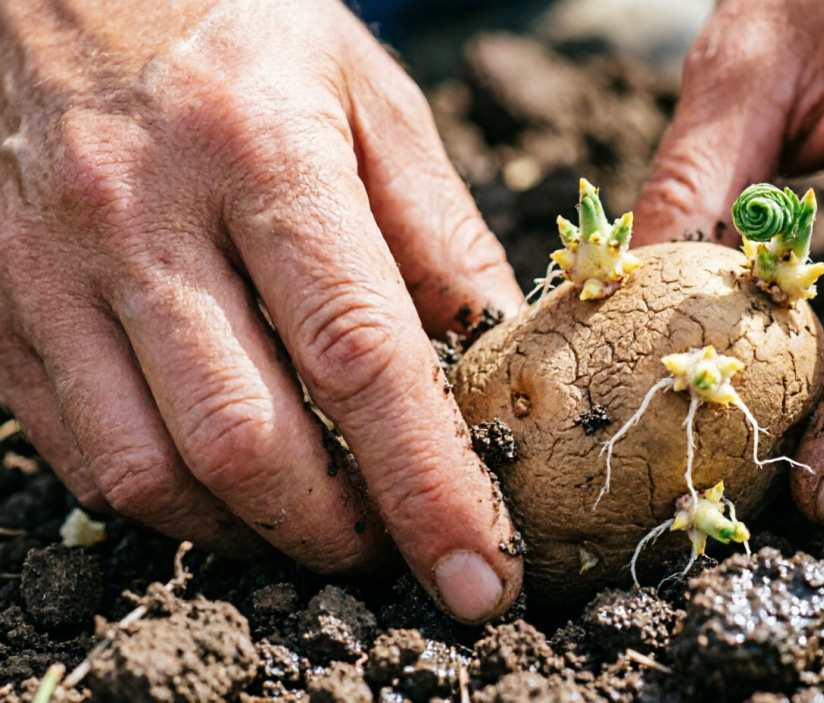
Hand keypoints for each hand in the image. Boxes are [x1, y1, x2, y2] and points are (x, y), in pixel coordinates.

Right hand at [0, 0, 522, 622]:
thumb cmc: (237, 28)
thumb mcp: (366, 97)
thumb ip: (438, 227)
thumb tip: (500, 352)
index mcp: (261, 155)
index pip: (358, 356)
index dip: (427, 484)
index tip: (480, 570)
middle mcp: (142, 219)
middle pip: (250, 441)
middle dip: (342, 531)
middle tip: (403, 548)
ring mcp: (52, 270)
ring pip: (154, 469)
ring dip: (254, 533)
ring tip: (323, 526)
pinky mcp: (0, 308)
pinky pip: (81, 451)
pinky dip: (168, 500)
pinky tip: (228, 485)